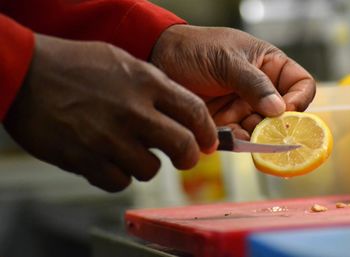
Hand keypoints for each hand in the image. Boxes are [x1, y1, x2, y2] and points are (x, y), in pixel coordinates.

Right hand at [3, 34, 216, 191]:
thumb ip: (155, 86)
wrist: (26, 73)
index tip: (207, 142)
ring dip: (145, 164)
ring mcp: (109, 137)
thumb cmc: (75, 65)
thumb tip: (180, 112)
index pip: (195, 112)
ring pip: (150, 170)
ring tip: (130, 151)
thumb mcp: (123, 62)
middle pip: (183, 147)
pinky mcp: (85, 159)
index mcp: (146, 82)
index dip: (207, 132)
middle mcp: (133, 111)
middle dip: (189, 157)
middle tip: (184, 158)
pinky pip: (119, 182)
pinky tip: (108, 160)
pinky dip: (118, 175)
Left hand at [151, 25, 315, 139]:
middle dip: (273, 125)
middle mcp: (259, 89)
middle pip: (281, 114)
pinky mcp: (224, 122)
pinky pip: (237, 137)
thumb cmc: (195, 49)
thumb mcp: (227, 60)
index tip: (285, 111)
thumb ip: (254, 84)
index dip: (298, 100)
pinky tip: (224, 135)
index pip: (300, 85)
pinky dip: (234, 140)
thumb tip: (280, 110)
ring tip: (237, 131)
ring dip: (252, 135)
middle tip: (261, 131)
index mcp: (268, 66)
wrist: (159, 59)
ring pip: (259, 130)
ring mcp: (241, 106)